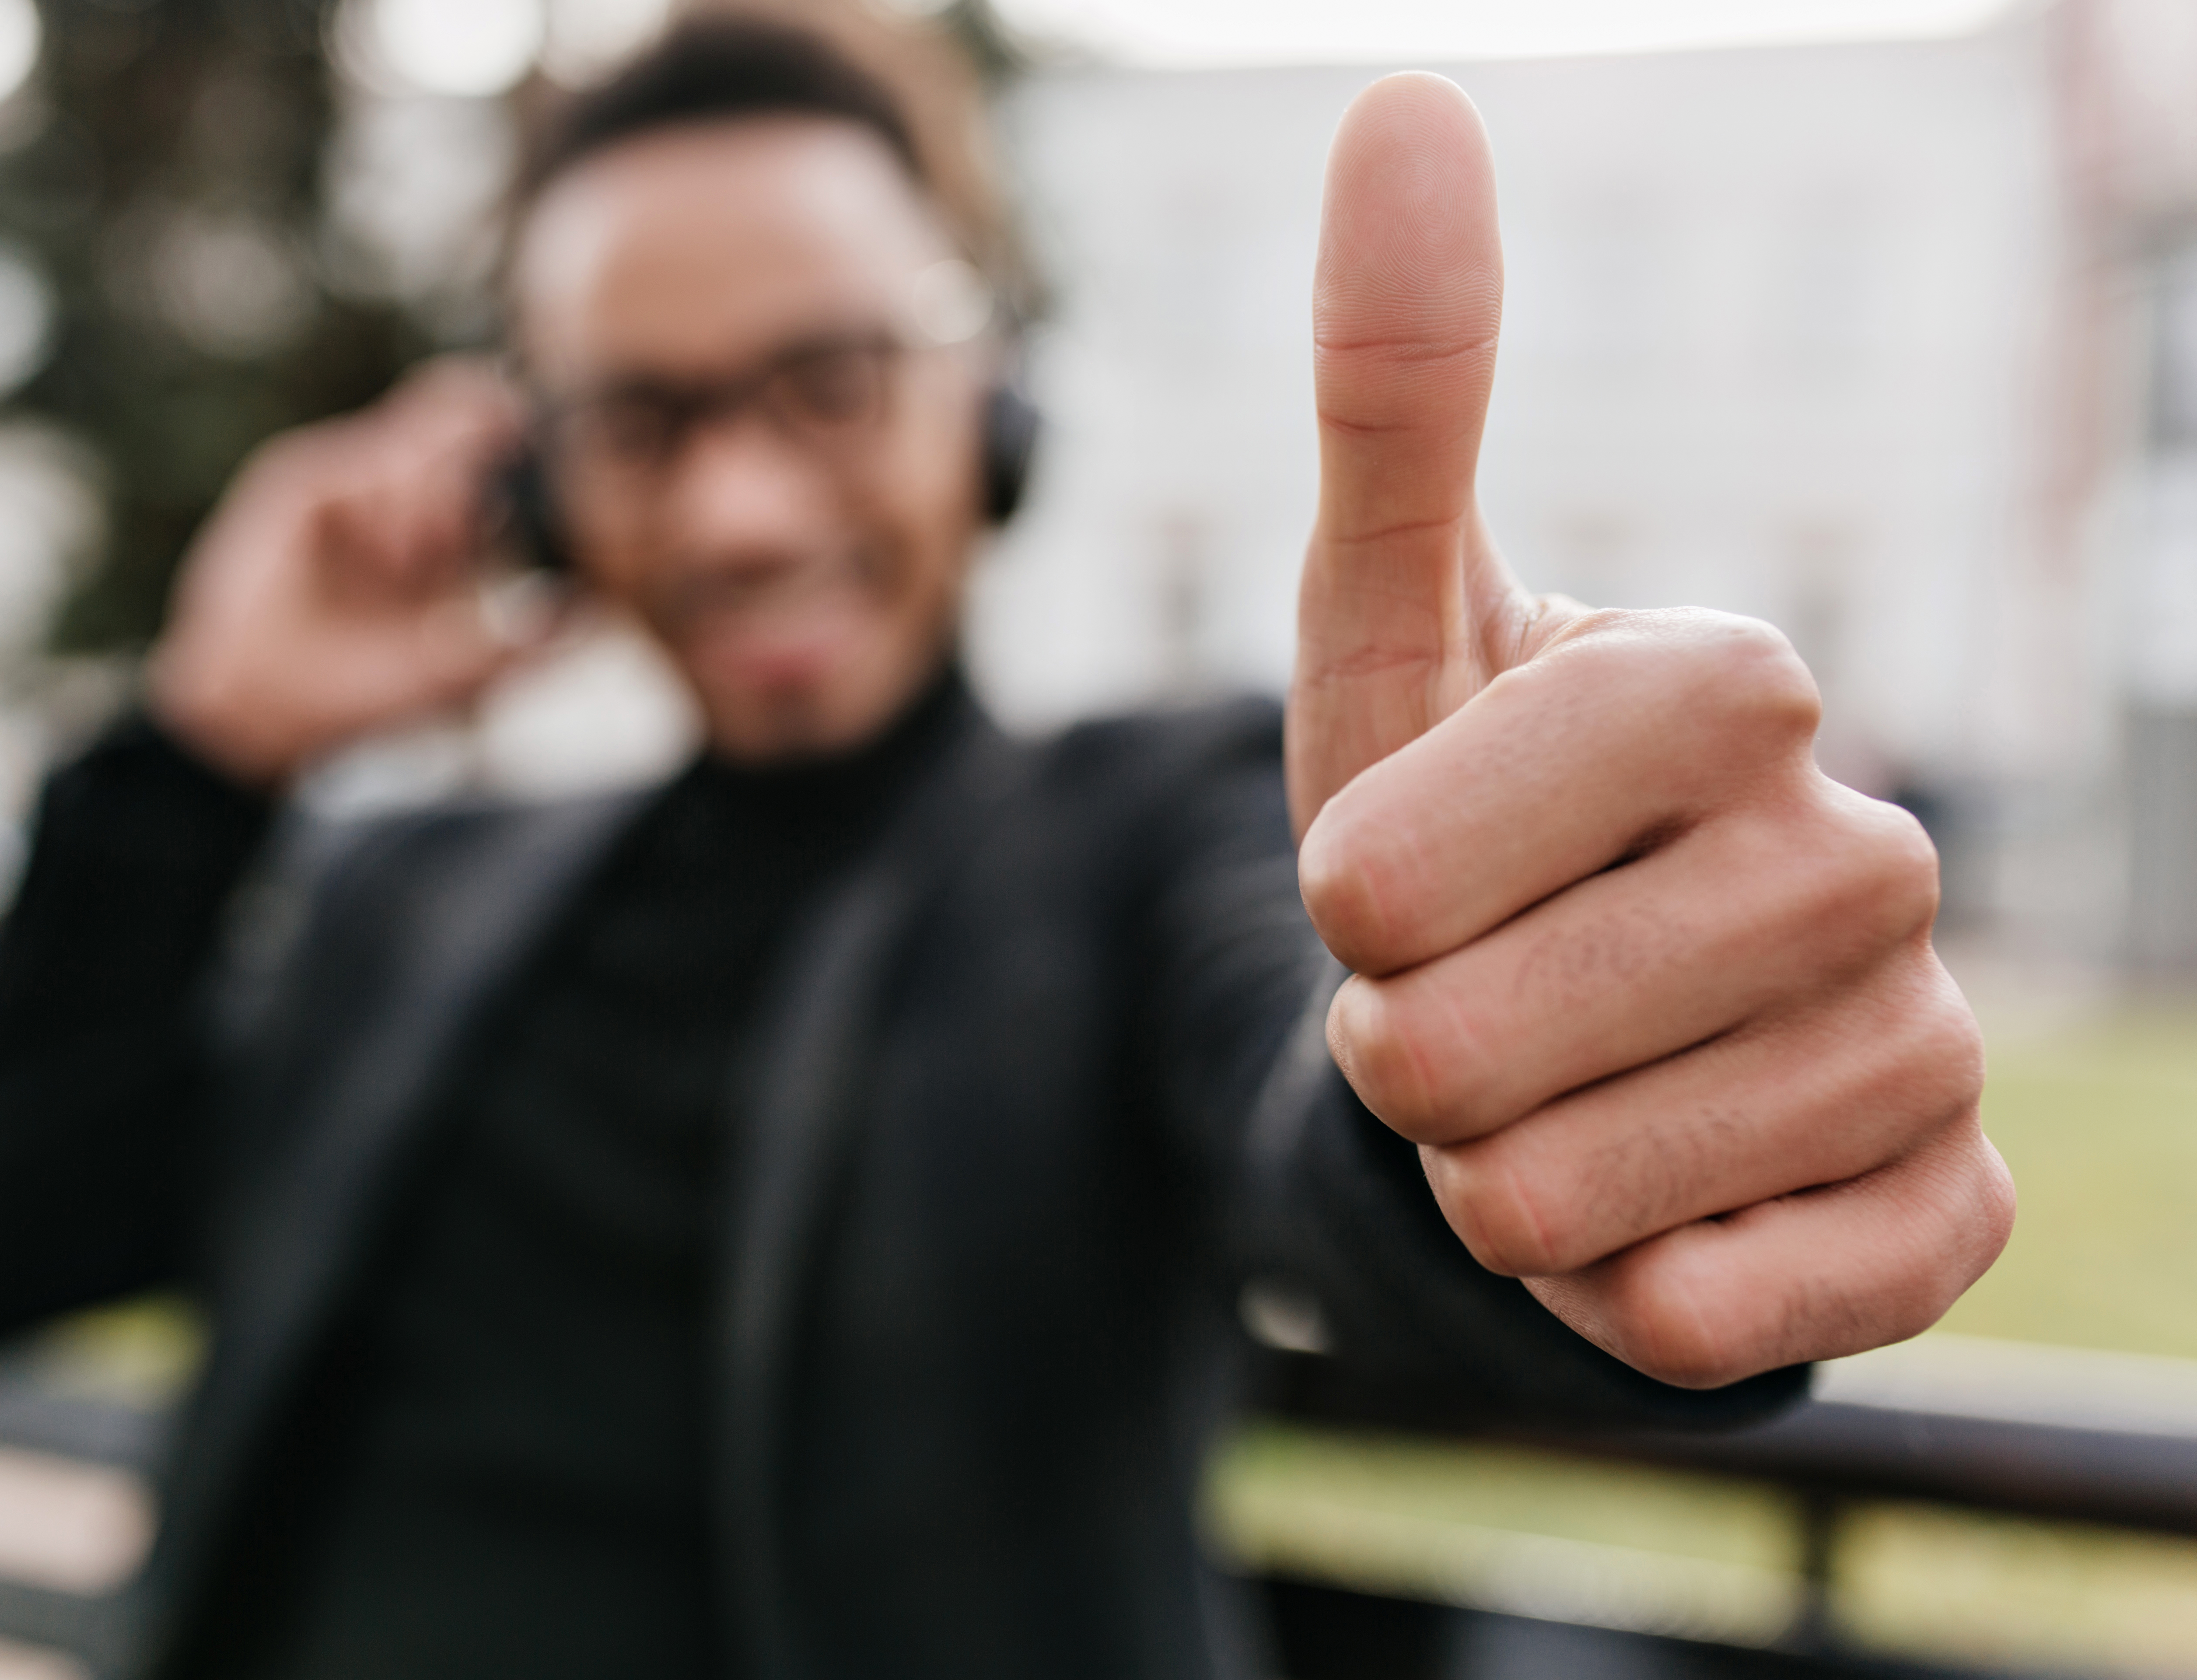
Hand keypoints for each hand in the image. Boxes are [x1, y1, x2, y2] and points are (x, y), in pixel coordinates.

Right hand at [148, 358, 568, 785]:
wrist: (267, 708)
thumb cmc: (358, 693)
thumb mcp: (459, 670)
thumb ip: (523, 645)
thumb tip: (590, 614)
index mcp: (447, 529)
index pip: (493, 446)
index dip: (522, 443)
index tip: (549, 462)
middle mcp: (402, 495)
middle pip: (462, 409)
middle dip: (487, 441)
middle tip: (480, 515)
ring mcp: (353, 482)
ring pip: (423, 432)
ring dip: (439, 493)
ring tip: (417, 564)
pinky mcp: (305, 482)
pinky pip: (371, 463)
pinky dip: (394, 507)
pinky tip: (388, 561)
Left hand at [1288, 75, 2011, 1387]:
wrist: (1551, 1025)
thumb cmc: (1451, 820)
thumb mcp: (1385, 616)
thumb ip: (1397, 383)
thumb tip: (1404, 101)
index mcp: (1731, 690)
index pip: (1402, 860)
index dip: (1348, 901)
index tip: (1386, 888)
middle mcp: (1864, 852)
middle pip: (1460, 1045)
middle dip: (1401, 1056)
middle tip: (1465, 1001)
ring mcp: (1917, 1045)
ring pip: (1562, 1200)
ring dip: (1491, 1176)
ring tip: (1549, 1093)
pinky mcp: (1935, 1221)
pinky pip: (1703, 1316)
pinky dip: (1618, 1288)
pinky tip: (1657, 1201)